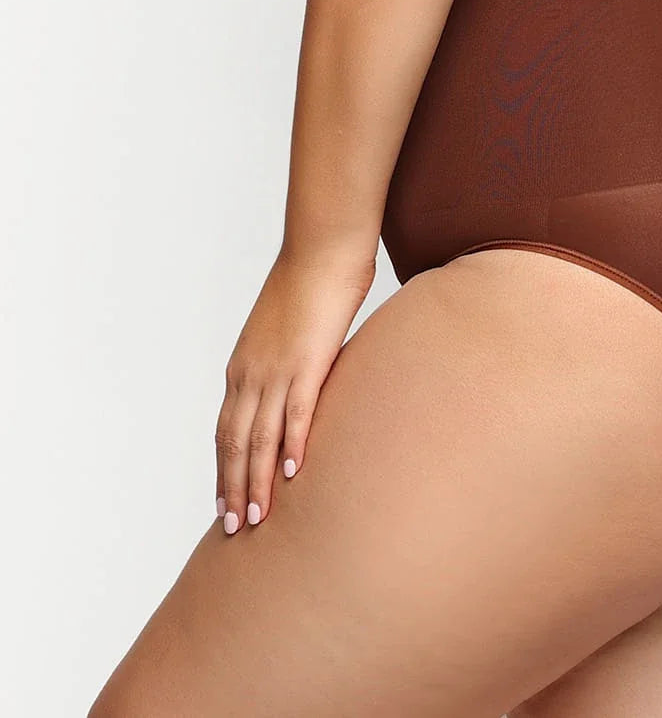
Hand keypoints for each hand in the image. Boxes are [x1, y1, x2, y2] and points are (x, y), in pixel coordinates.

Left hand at [215, 241, 375, 533]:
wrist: (322, 248)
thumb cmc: (311, 283)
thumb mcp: (287, 332)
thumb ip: (287, 363)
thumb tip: (299, 386)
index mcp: (243, 367)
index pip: (226, 430)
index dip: (224, 469)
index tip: (225, 501)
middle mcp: (250, 373)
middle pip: (234, 442)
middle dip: (232, 487)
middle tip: (234, 528)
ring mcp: (277, 368)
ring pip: (258, 437)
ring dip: (256, 481)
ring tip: (258, 519)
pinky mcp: (308, 362)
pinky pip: (296, 413)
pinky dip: (291, 447)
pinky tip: (292, 475)